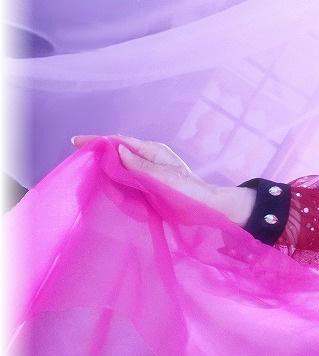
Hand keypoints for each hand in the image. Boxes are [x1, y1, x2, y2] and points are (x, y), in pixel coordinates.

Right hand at [71, 135, 254, 223]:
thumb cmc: (190, 191)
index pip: (118, 142)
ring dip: (124, 200)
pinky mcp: (144, 192)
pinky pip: (127, 198)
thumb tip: (117, 150)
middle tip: (121, 198)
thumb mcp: (164, 177)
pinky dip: (132, 207)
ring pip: (118, 185)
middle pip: (113, 165)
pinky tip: (145, 213)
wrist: (207, 210)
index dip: (97, 142)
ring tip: (142, 210)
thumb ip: (139, 165)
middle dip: (112, 184)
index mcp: (151, 151)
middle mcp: (145, 161)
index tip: (75, 142)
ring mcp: (143, 177)